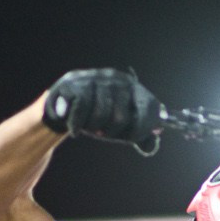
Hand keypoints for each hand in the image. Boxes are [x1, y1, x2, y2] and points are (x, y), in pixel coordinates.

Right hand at [41, 68, 163, 154]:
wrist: (66, 102)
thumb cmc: (99, 114)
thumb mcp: (122, 125)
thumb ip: (140, 133)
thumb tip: (153, 141)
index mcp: (133, 87)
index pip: (147, 108)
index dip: (142, 129)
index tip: (132, 137)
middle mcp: (116, 79)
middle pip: (121, 118)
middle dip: (111, 132)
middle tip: (102, 130)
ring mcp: (95, 78)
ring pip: (100, 116)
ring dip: (92, 128)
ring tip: (89, 125)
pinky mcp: (74, 83)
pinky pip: (81, 111)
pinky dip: (76, 126)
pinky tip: (75, 129)